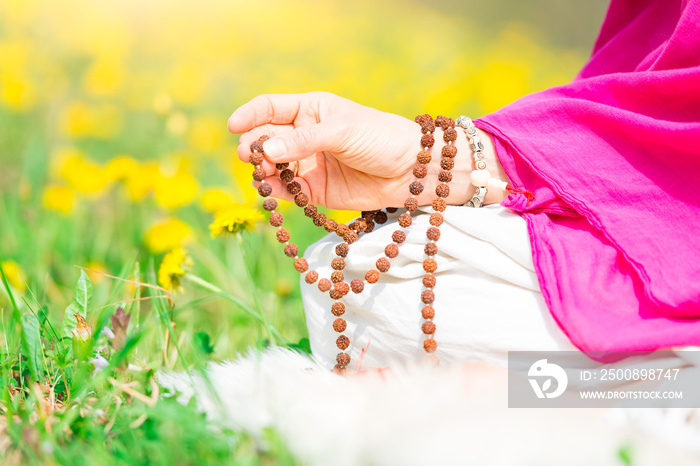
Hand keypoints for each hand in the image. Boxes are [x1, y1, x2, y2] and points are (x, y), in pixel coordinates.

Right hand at [228, 92, 504, 209]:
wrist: (413, 171)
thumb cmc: (382, 137)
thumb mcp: (342, 130)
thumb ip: (303, 141)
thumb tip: (265, 150)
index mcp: (311, 110)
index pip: (270, 107)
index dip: (249, 115)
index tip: (233, 127)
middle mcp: (305, 136)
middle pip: (266, 139)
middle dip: (256, 147)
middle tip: (254, 158)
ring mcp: (308, 164)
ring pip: (273, 167)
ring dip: (263, 171)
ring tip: (263, 175)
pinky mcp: (315, 191)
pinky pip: (288, 192)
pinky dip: (278, 193)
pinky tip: (273, 192)